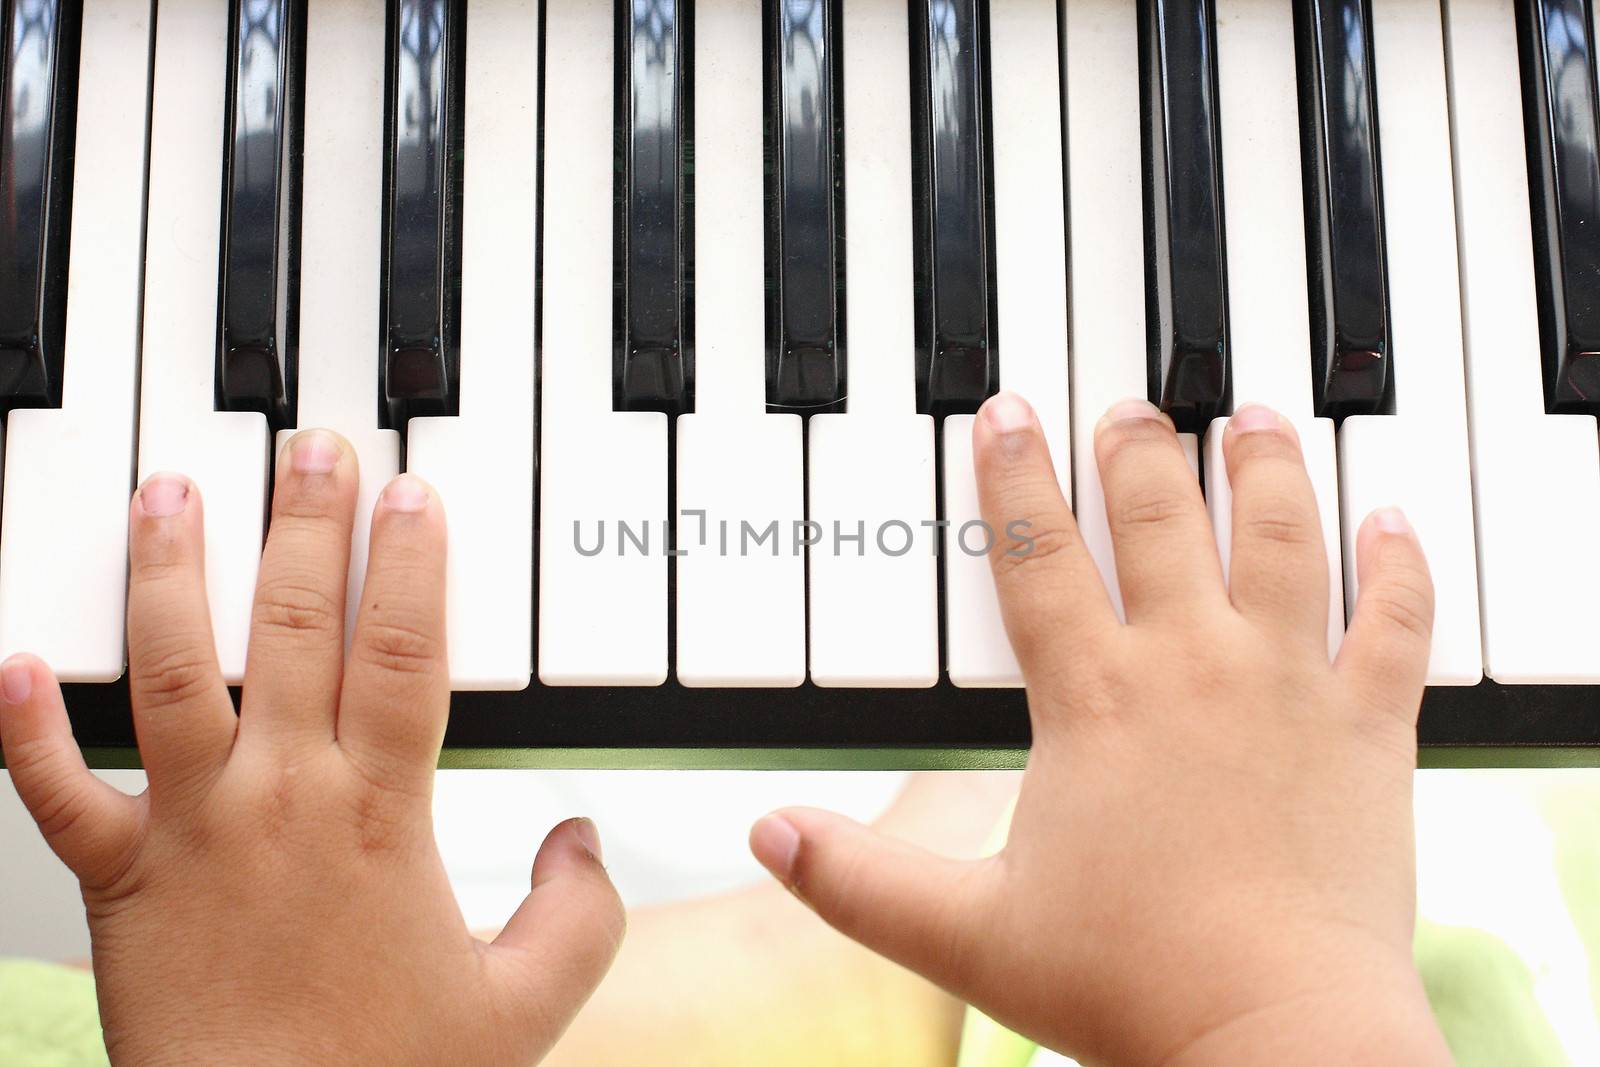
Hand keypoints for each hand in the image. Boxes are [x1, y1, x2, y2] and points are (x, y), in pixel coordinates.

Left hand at [0, 432, 622, 1065]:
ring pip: (170, 674)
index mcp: (383, 816)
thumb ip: (579, 915)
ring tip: (168, 493)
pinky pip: (56, 794)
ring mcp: (193, 830)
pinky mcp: (118, 880)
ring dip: (167, 575)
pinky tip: (10, 662)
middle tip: (307, 449)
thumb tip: (584, 841)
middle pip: (292, 630)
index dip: (410, 565)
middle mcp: (283, 800)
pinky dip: (25, 729)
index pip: (404, 654)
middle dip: (303, 526)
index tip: (409, 495)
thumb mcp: (525, 1011)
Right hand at [749, 396, 1450, 1064]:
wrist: (1275, 1038)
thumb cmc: (1128, 985)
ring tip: (1255, 416)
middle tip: (1129, 405)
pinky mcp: (1371, 728)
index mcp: (1096, 703)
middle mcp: (1194, 669)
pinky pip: (1395, 621)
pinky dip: (1400, 563)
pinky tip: (1394, 518)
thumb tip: (765, 836)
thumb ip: (855, 879)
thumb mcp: (966, 935)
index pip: (1039, 558)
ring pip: (1283, 539)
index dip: (1015, 476)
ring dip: (1267, 469)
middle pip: (1162, 520)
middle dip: (1138, 450)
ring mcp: (1291, 688)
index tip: (1008, 412)